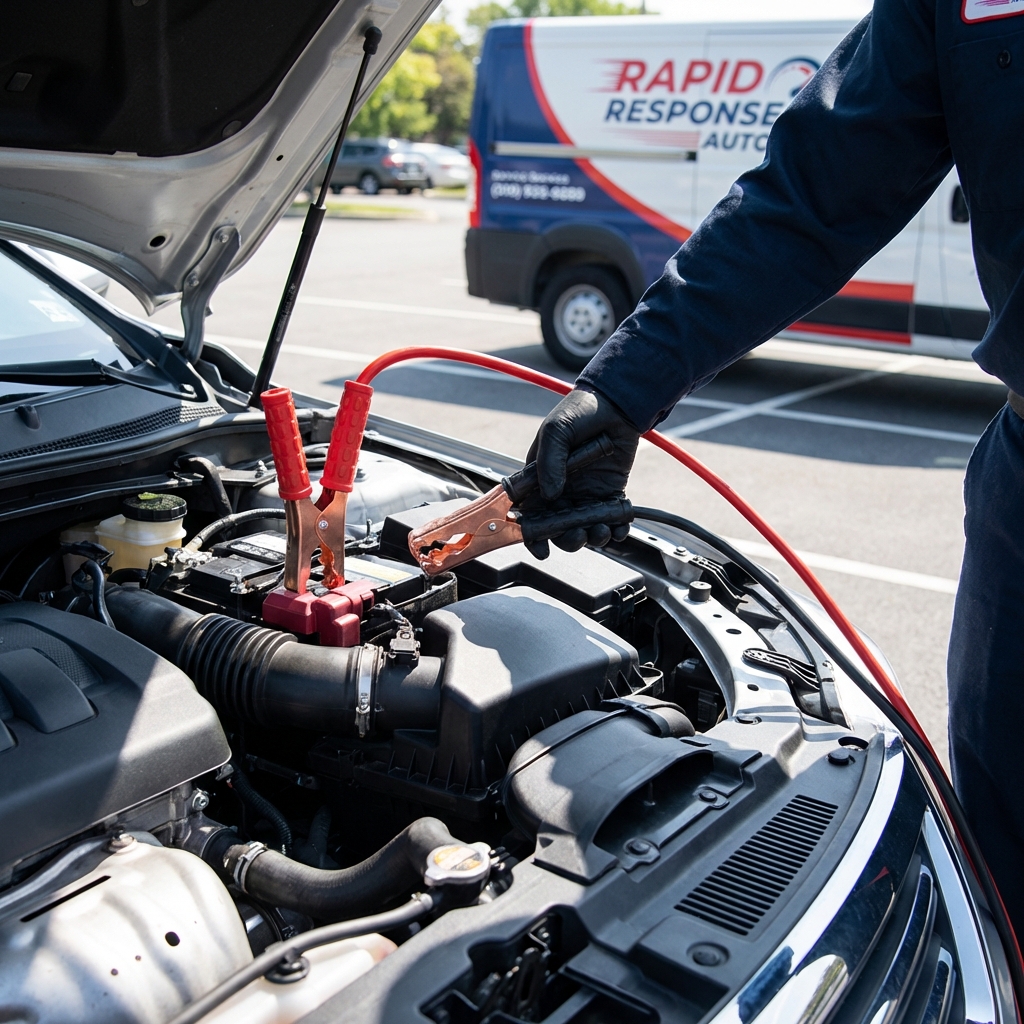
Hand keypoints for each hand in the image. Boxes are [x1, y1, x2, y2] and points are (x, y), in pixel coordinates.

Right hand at [517, 387, 639, 557]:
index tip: (540, 548)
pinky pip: (610, 520)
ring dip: (592, 536)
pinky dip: (616, 530)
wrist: (617, 404)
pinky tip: (619, 527)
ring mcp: (586, 494)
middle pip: (558, 528)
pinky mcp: (609, 493)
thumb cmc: (580, 410)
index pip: (529, 513)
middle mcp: (561, 490)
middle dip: (567, 539)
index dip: (531, 535)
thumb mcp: (556, 431)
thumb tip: (551, 495)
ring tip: (602, 530)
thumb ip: (549, 462)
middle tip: (578, 536)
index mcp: (539, 478)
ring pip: (584, 528)